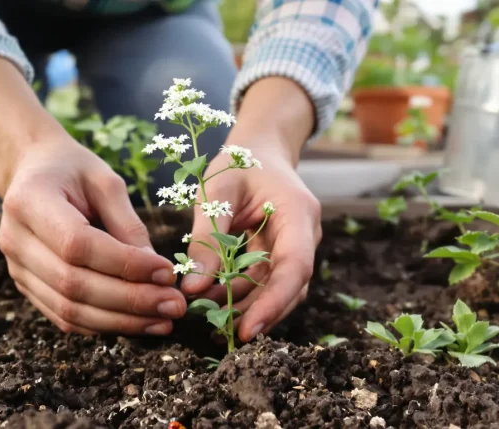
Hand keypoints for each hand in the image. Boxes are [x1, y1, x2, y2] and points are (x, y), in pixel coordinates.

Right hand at [0, 138, 186, 334]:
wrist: (31, 170)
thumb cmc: (73, 169)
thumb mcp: (106, 182)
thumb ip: (129, 225)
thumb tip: (158, 272)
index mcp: (31, 201)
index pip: (78, 245)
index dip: (126, 264)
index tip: (167, 273)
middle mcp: (15, 239)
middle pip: (73, 284)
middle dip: (130, 300)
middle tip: (174, 305)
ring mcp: (16, 267)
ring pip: (68, 309)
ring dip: (121, 321)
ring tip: (163, 320)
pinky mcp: (25, 285)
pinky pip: (63, 317)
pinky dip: (102, 325)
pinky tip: (137, 323)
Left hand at [180, 139, 321, 341]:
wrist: (260, 150)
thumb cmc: (238, 163)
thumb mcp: (217, 193)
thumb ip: (206, 239)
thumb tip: (192, 288)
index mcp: (298, 212)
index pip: (295, 267)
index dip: (274, 302)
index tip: (248, 330)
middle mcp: (305, 235)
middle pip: (290, 287)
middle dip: (256, 312)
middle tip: (218, 331)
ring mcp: (296, 246)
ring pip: (277, 290)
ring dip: (245, 306)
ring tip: (208, 315)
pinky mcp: (281, 254)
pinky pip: (265, 283)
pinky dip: (242, 295)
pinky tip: (215, 302)